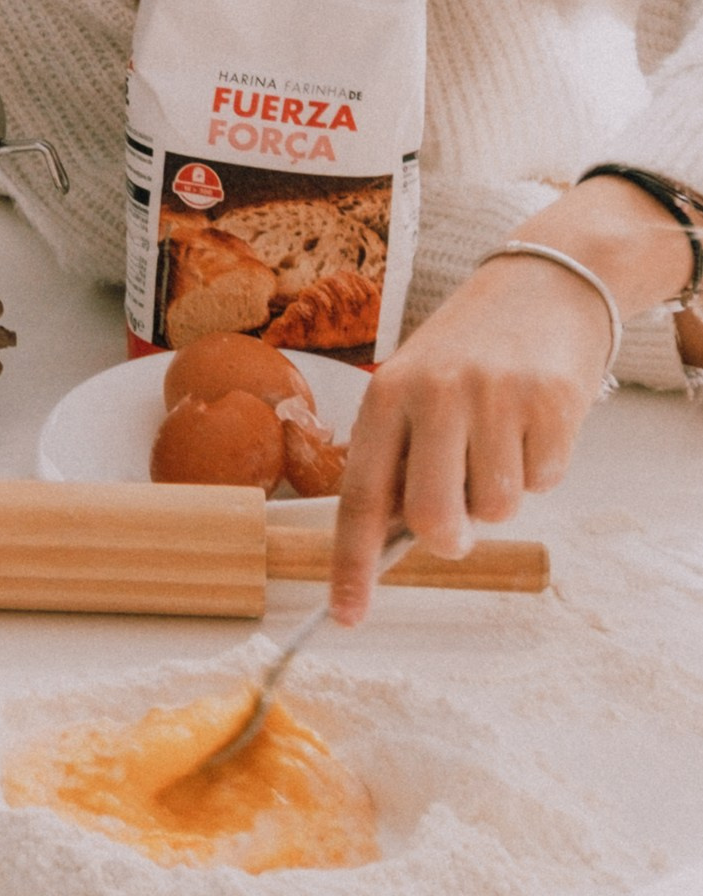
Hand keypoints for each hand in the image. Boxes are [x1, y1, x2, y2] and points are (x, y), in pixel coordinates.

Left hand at [329, 168, 692, 620]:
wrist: (544, 280)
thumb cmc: (469, 348)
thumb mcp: (417, 385)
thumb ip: (404, 455)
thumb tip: (397, 540)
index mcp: (387, 393)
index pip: (361, 496)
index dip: (351, 564)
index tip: (345, 615)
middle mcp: (435, 393)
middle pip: (434, 521)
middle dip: (450, 537)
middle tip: (461, 513)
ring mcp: (495, 397)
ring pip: (497, 509)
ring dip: (503, 491)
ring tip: (501, 437)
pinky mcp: (551, 402)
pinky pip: (545, 481)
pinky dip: (542, 465)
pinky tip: (533, 420)